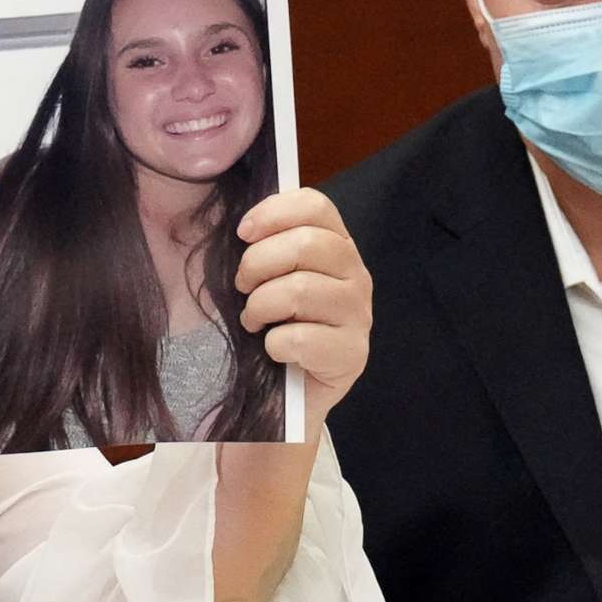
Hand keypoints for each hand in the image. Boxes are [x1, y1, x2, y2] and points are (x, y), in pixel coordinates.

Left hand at [236, 188, 372, 428]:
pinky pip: (302, 338)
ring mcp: (359, 315)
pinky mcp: (352, 354)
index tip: (242, 234)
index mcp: (339, 246)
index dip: (274, 213)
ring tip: (252, 321)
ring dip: (260, 306)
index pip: (316, 207)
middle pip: (306, 245)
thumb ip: (270, 248)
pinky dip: (275, 344)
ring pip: (300, 290)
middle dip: (258, 264)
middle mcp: (357, 276)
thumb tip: (244, 229)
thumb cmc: (280, 328)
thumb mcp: (275, 280)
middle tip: (241, 287)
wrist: (292, 394)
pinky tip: (274, 349)